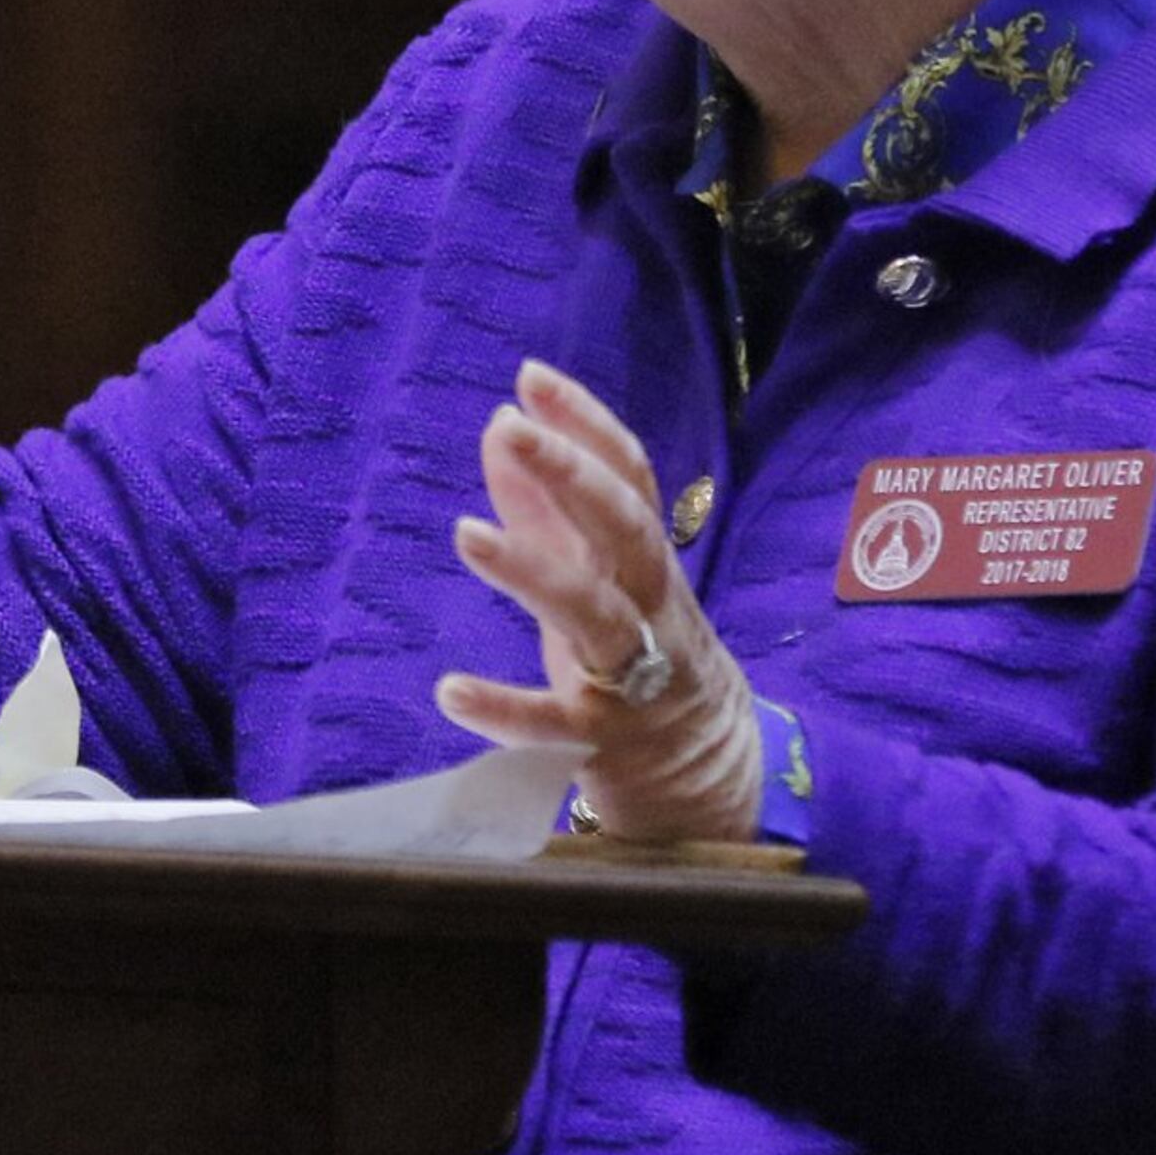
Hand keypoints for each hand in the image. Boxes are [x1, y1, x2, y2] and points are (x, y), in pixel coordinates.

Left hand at [436, 358, 766, 845]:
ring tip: (466, 534)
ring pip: (594, 614)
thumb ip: (544, 508)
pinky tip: (450, 691)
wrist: (705, 776)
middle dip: (572, 474)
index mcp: (644, 561)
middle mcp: (649, 606)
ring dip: (533, 571)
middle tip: (509, 427)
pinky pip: (557, 724)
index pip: (628, 477)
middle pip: (624, 529)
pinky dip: (506, 709)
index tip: (532, 378)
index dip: (586, 425)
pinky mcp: (605, 740)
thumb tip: (499, 425)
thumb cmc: (636, 656)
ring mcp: (633, 674)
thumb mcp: (595, 579)